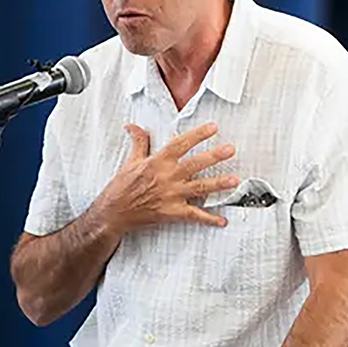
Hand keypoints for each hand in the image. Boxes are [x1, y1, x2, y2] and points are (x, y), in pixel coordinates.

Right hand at [93, 122, 238, 231]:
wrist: (113, 213)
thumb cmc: (121, 188)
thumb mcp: (130, 162)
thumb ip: (138, 142)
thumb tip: (133, 126)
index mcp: (157, 162)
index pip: (181, 144)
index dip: (197, 135)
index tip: (213, 127)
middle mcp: (166, 177)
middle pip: (194, 164)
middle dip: (214, 157)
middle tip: (230, 149)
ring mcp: (171, 195)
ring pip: (199, 188)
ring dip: (218, 184)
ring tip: (234, 180)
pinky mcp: (172, 213)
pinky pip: (193, 216)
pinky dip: (209, 219)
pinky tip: (222, 220)